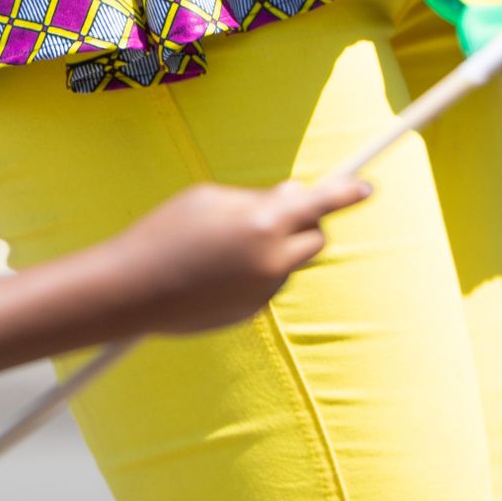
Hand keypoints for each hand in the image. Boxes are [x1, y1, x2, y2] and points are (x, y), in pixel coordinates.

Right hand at [105, 172, 371, 337]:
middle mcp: (273, 261)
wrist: (134, 291)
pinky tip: (212, 271)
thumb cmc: (168, 230)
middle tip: (276, 210)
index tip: (367, 187)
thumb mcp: (213, 198)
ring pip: (287, 262)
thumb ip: (259, 199)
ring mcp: (264, 292)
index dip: (347, 192)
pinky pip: (264, 283)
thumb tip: (295, 197)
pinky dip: (251, 272)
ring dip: (272, 248)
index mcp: (265, 223)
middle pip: (316, 238)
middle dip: (305, 223)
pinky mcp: (250, 313)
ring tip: (221, 244)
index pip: (320, 203)